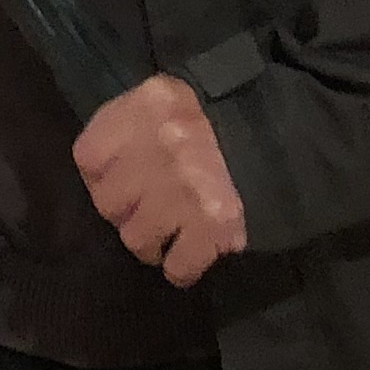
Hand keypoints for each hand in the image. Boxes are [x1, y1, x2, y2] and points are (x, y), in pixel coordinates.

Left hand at [73, 73, 247, 286]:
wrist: (280, 135)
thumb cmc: (211, 122)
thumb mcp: (164, 102)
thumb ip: (127, 127)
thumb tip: (99, 176)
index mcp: (147, 105)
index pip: (89, 157)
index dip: (104, 174)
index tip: (124, 177)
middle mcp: (162, 144)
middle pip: (107, 203)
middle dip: (127, 209)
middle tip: (153, 203)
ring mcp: (186, 187)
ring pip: (136, 239)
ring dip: (153, 241)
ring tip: (175, 226)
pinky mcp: (214, 224)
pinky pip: (178, 267)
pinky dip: (184, 267)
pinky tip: (194, 249)